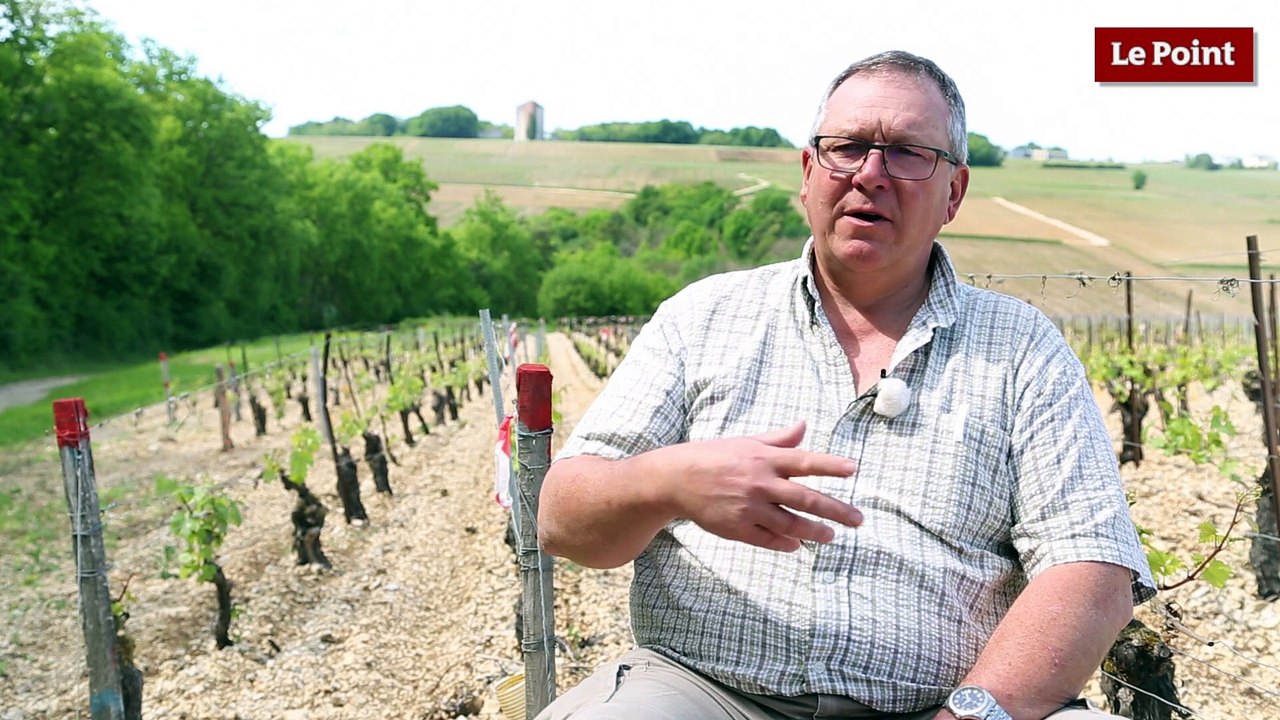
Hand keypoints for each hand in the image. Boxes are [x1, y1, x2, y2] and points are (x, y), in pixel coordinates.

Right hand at [668, 421, 861, 551]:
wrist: (675, 479)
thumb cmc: (713, 456)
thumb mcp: (746, 442)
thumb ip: (778, 439)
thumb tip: (803, 426)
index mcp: (764, 459)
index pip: (805, 462)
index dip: (831, 466)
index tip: (853, 470)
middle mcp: (761, 483)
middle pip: (806, 499)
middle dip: (836, 510)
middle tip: (858, 519)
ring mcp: (749, 508)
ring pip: (791, 524)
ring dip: (814, 531)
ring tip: (830, 536)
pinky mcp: (737, 528)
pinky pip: (768, 539)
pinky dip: (786, 544)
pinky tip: (797, 544)